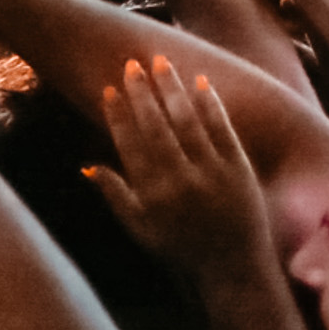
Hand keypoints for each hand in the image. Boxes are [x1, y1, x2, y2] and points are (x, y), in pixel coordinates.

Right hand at [88, 55, 273, 284]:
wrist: (234, 267)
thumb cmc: (182, 248)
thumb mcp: (141, 230)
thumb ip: (116, 196)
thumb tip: (88, 167)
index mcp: (152, 194)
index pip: (130, 144)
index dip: (118, 114)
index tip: (110, 89)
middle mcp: (179, 180)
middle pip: (156, 126)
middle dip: (141, 92)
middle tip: (132, 64)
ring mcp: (211, 172)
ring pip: (187, 120)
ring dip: (171, 88)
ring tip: (161, 61)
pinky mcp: (239, 168)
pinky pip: (222, 129)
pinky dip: (210, 104)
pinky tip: (201, 81)